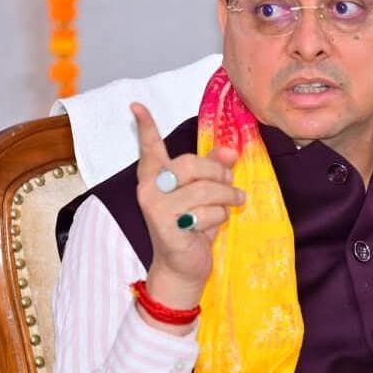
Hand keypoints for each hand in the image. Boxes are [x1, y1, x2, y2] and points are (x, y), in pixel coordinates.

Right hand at [131, 102, 243, 330]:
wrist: (181, 268)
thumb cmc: (191, 226)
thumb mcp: (203, 193)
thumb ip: (213, 169)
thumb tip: (230, 150)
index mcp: (154, 177)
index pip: (149, 148)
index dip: (145, 126)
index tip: (137, 105)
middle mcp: (149, 189)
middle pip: (192, 165)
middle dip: (219, 174)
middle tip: (232, 185)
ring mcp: (156, 208)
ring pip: (205, 189)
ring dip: (227, 197)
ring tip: (235, 203)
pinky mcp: (167, 227)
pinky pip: (206, 213)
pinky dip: (218, 219)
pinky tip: (210, 227)